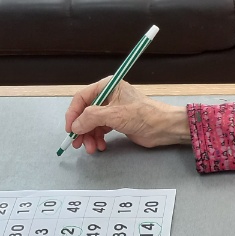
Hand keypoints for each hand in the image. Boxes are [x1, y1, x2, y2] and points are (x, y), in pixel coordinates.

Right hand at [64, 78, 191, 153]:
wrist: (164, 128)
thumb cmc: (142, 115)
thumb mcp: (114, 115)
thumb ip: (90, 118)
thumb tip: (74, 127)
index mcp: (106, 87)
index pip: (81, 98)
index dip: (73, 114)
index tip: (70, 129)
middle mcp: (107, 96)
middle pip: (85, 112)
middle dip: (81, 129)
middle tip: (78, 144)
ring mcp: (112, 109)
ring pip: (91, 123)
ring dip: (89, 137)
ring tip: (92, 148)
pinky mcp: (117, 122)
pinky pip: (100, 129)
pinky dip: (98, 138)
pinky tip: (101, 146)